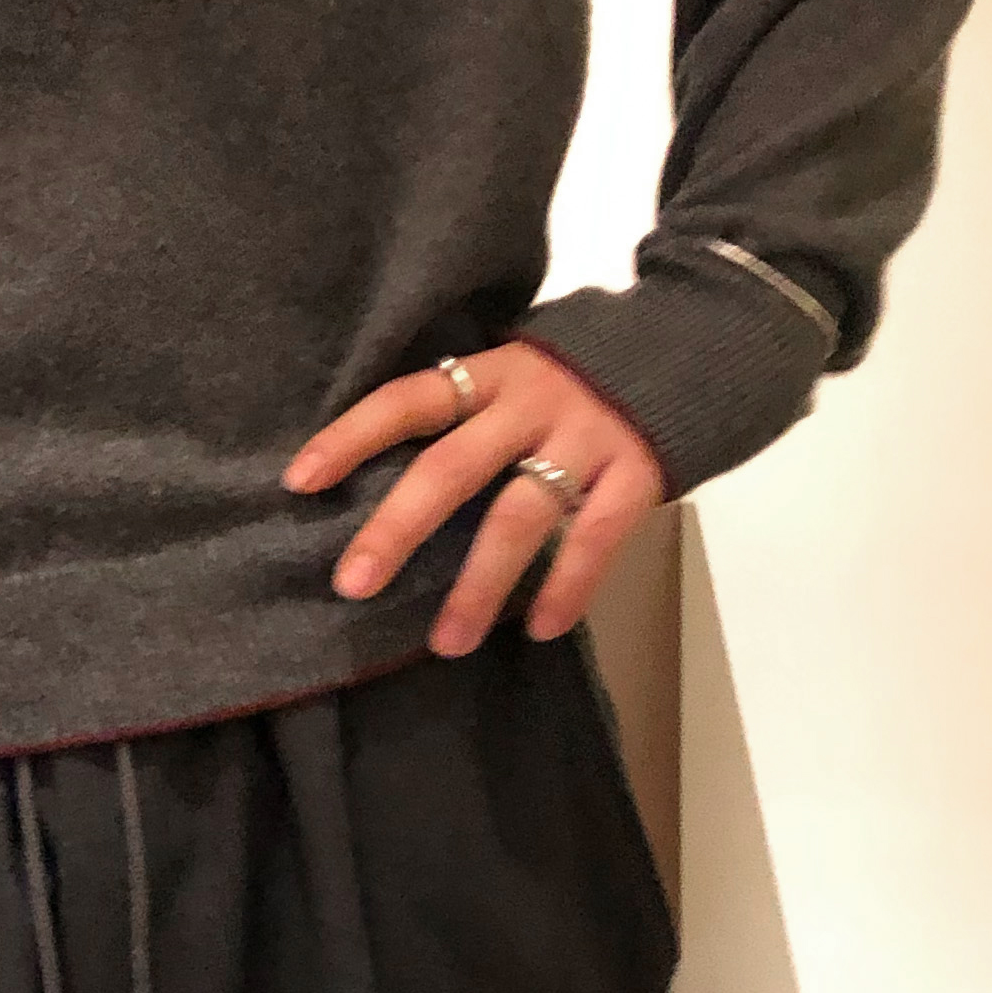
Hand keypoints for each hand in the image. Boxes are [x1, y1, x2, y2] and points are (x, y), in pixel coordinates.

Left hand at [283, 342, 664, 654]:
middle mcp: (531, 402)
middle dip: (398, 528)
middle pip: (452, 467)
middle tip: (353, 584)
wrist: (692, 349)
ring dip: (480, 584)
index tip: (299, 481)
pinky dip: (567, 587)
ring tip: (447, 642)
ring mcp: (586, 437)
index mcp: (491, 374)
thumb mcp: (515, 379)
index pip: (409, 399)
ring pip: (520, 515)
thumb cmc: (576, 379)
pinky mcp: (638, 472)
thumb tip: (381, 491)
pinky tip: (538, 629)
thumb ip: (466, 420)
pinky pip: (595, 538)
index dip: (353, 435)